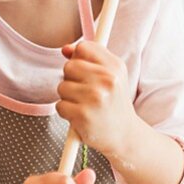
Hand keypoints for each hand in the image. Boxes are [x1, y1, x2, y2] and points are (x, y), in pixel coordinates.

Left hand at [56, 41, 136, 158]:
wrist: (124, 135)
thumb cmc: (114, 104)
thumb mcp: (111, 76)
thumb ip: (89, 58)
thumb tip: (65, 49)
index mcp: (115, 67)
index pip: (83, 48)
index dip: (78, 59)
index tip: (85, 71)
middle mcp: (107, 80)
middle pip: (69, 66)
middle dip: (72, 79)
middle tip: (85, 92)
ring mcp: (95, 98)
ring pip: (62, 86)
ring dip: (68, 97)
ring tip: (84, 105)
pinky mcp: (83, 115)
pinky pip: (60, 105)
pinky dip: (66, 112)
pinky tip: (80, 116)